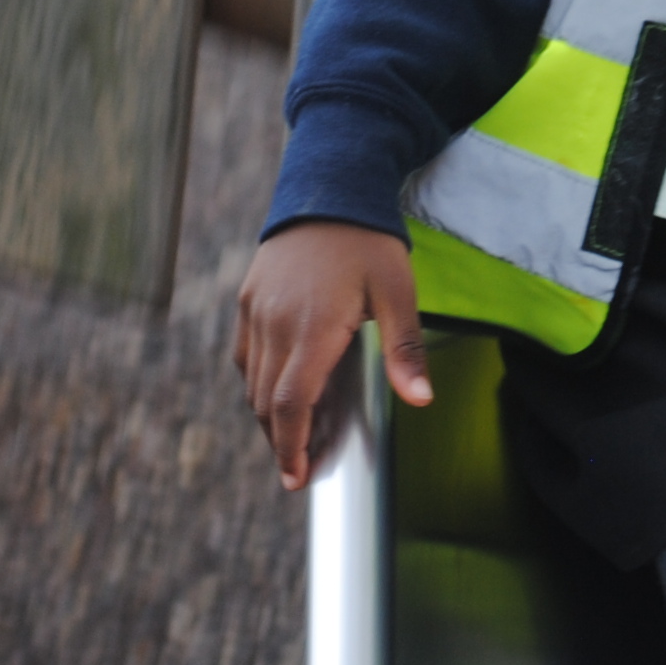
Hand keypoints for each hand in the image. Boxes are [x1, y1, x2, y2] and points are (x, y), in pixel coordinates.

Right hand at [235, 221, 433, 487]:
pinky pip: (245, 355)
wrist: (328, 187)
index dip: (290, 447)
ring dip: (268, 415)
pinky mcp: (248, 300)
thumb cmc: (368, 242)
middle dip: (280, 441)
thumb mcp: (398, 292)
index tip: (297, 477)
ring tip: (291, 436)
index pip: (292, 404)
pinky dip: (258, 383)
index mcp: (312, 328)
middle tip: (300, 467)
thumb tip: (420, 399)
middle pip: (267, 402)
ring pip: (253, 381)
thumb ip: (405, 349)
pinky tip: (278, 391)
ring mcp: (256, 312)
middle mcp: (275, 324)